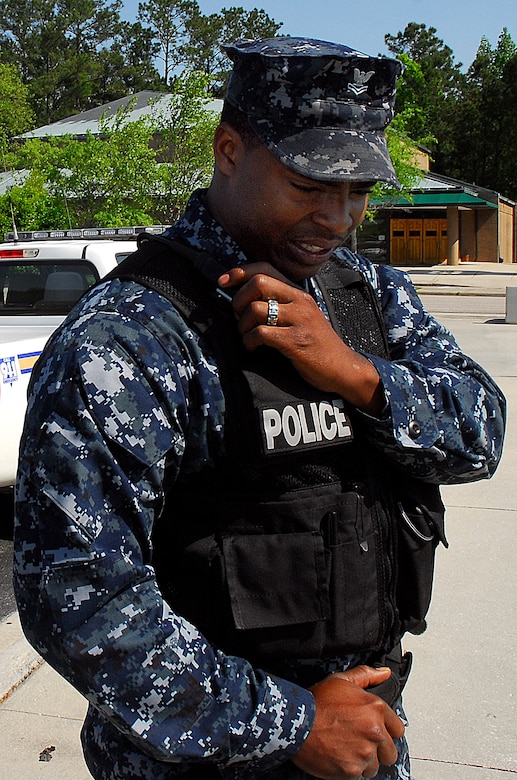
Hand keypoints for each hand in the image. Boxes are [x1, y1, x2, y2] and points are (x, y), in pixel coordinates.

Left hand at [218, 265, 384, 414]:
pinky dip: (250, 341)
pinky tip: (253, 348)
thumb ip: (280, 304)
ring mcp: (300, 321)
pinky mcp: (297, 342)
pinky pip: (262, 333)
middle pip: (258, 283)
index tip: (222, 282)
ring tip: (247, 336)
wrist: (342, 368)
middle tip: (238, 317)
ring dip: (242, 325)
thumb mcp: (302, 316)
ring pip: (256, 309)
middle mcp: (300, 302)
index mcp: (298, 293)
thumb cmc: (317, 344)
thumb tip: (245, 299)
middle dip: (238, 300)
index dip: (239, 272)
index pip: (266, 268)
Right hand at [292, 665, 404, 779]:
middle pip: (390, 752)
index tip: (376, 731)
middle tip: (360, 741)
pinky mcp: (353, 770)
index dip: (386, 730)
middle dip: (378, 749)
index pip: (398, 729)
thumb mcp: (341, 680)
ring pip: (375, 766)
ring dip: (364, 761)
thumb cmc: (316, 702)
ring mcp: (364, 752)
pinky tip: (339, 755)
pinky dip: (351, 769)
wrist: (296, 723)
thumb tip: (384, 673)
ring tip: (347, 748)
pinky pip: (359, 775)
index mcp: (376, 709)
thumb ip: (366, 675)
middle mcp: (374, 731)